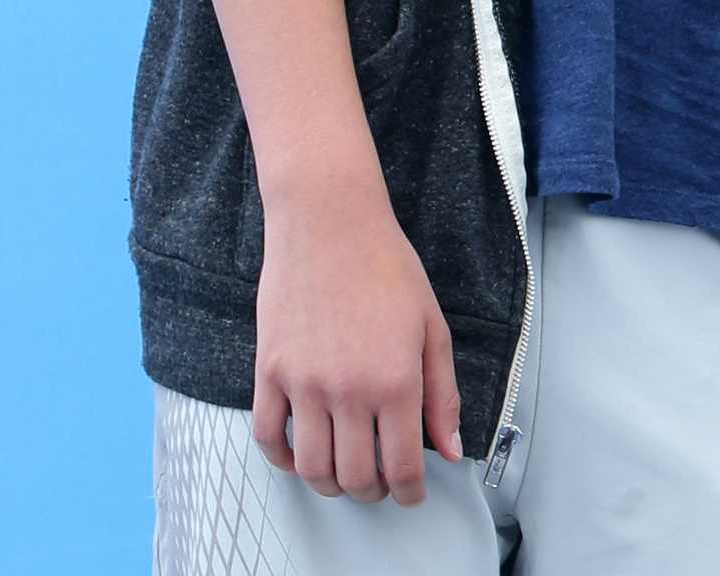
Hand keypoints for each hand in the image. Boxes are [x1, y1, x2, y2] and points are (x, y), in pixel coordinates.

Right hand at [251, 182, 463, 502]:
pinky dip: (284, 459)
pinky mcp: (269, 372)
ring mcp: (303, 384)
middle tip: (382, 481)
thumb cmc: (387, 268)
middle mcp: (349, 390)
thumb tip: (451, 449)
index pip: (403, 466)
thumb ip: (443, 395)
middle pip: (355, 476)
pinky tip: (303, 452)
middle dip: (374, 491)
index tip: (412, 494)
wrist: (330, 225)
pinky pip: (268, 437)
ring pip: (311, 468)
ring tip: (346, 472)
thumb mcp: (432, 328)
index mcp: (397, 380)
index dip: (410, 492)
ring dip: (331, 483)